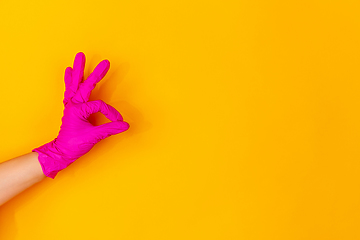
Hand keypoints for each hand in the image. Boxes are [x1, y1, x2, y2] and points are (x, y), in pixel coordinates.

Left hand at [32, 52, 128, 178]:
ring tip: (79, 57)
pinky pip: (70, 90)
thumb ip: (110, 129)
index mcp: (78, 109)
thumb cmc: (74, 144)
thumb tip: (125, 125)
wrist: (62, 152)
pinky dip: (70, 80)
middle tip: (105, 62)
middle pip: (85, 84)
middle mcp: (73, 104)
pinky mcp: (71, 108)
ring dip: (78, 70)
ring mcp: (71, 105)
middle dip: (96, 73)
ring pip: (75, 83)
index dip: (110, 113)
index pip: (99, 105)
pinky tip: (69, 72)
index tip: (118, 121)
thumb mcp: (94, 136)